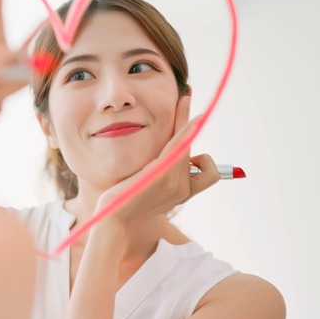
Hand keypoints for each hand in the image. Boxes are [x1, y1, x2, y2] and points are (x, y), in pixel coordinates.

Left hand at [97, 96, 220, 227]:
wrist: (113, 221)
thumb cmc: (125, 205)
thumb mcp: (149, 191)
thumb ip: (161, 176)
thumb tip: (167, 159)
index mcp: (183, 193)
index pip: (206, 170)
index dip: (202, 155)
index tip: (193, 136)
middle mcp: (184, 189)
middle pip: (194, 150)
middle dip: (191, 124)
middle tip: (186, 97)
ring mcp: (174, 183)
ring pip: (186, 144)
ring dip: (186, 119)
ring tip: (185, 97)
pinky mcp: (161, 175)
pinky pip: (177, 147)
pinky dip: (184, 129)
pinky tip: (186, 114)